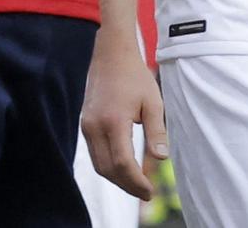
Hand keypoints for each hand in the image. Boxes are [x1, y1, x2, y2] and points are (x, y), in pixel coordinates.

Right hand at [80, 39, 167, 200]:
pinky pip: (95, 154)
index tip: (150, 190)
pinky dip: (109, 166)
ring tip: (137, 185)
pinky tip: (124, 168)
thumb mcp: (153, 101)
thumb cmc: (135, 76)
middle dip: (127, 185)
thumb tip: (161, 159)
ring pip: (99, 165)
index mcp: (113, 121)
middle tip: (146, 192)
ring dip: (117, 179)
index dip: (136, 182)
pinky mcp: (86, 124)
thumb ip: (157, 131)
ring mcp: (87, 126)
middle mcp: (95, 126)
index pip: (122, 163)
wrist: (111, 55)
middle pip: (108, 169)